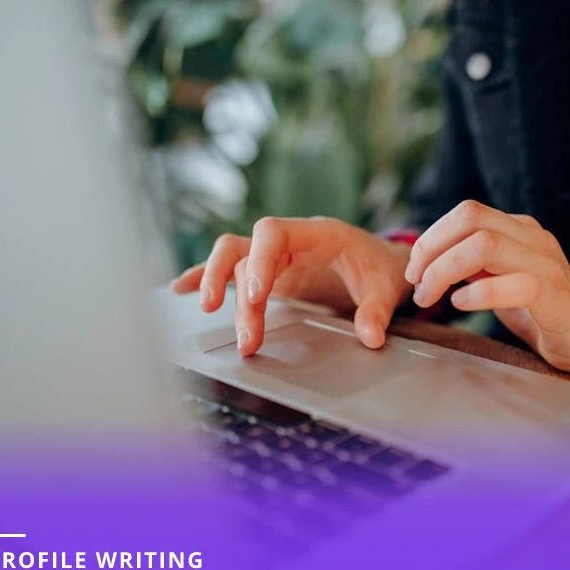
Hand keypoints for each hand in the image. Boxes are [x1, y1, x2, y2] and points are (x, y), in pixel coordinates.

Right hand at [170, 217, 412, 354]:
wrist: (383, 263)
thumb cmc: (382, 267)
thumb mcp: (387, 286)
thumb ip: (377, 310)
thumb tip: (370, 337)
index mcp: (317, 232)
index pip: (273, 231)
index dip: (260, 260)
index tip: (258, 296)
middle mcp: (290, 240)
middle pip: (245, 249)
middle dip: (233, 283)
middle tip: (238, 325)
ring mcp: (276, 256)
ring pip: (235, 261)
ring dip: (222, 288)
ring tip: (220, 321)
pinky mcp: (270, 273)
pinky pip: (233, 268)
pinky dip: (206, 276)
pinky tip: (182, 288)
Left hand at [404, 200, 569, 385]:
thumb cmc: (540, 314)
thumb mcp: (500, 281)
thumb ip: (473, 265)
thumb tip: (429, 259)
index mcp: (521, 230)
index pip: (467, 212)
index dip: (432, 236)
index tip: (414, 269)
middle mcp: (535, 239)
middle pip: (471, 219)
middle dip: (432, 249)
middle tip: (416, 283)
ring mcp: (548, 265)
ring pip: (486, 245)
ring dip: (445, 271)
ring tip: (431, 297)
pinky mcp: (556, 297)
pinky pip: (515, 285)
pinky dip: (478, 294)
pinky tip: (461, 305)